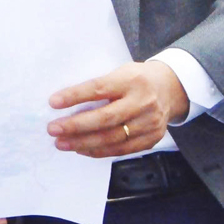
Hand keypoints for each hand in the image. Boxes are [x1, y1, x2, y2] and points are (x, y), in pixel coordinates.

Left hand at [48, 60, 189, 157]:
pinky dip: (98, 151)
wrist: (171, 89)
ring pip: (112, 138)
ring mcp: (149, 123)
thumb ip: (100, 87)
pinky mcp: (152, 139)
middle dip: (75, 126)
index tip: (53, 102)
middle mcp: (143, 102)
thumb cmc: (136, 79)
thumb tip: (65, 103)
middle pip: (105, 118)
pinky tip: (81, 149)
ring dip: (83, 143)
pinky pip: (121, 150)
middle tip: (53, 129)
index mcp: (132, 80)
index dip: (75, 96)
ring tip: (61, 143)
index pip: (99, 89)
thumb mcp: (120, 73)